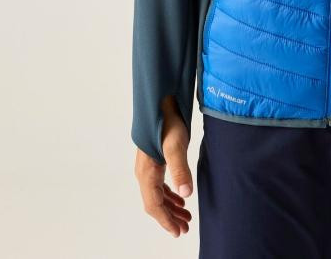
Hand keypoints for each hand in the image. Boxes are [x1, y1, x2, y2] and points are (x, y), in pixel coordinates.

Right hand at [134, 95, 194, 237]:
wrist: (160, 98)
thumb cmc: (168, 118)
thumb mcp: (176, 143)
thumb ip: (180, 168)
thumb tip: (186, 194)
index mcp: (147, 171)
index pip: (154, 205)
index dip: (166, 221)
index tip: (178, 232)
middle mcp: (144, 171)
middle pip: (154, 202)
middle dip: (169, 217)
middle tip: (185, 228)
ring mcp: (147, 164)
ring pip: (156, 194)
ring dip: (170, 207)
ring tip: (185, 216)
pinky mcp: (153, 157)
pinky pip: (158, 183)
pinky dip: (168, 193)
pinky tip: (179, 195)